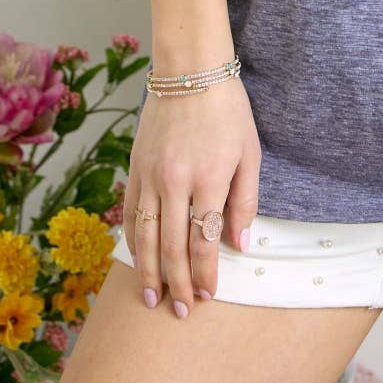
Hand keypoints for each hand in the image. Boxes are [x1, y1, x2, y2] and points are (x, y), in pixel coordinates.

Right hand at [122, 74, 260, 316]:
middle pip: (174, 247)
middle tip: (181, 312)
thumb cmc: (228, 110)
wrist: (190, 71)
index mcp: (210, 178)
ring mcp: (151, 176)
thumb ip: (245, 201)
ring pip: (147, 236)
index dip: (205, 273)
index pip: (204, 241)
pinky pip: (132, 213)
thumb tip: (240, 245)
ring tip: (153, 298)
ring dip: (150, 271)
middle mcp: (176, 181)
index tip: (209, 294)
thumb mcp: (250, 152)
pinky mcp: (136, 168)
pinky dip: (134, 241)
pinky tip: (138, 259)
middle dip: (178, 284)